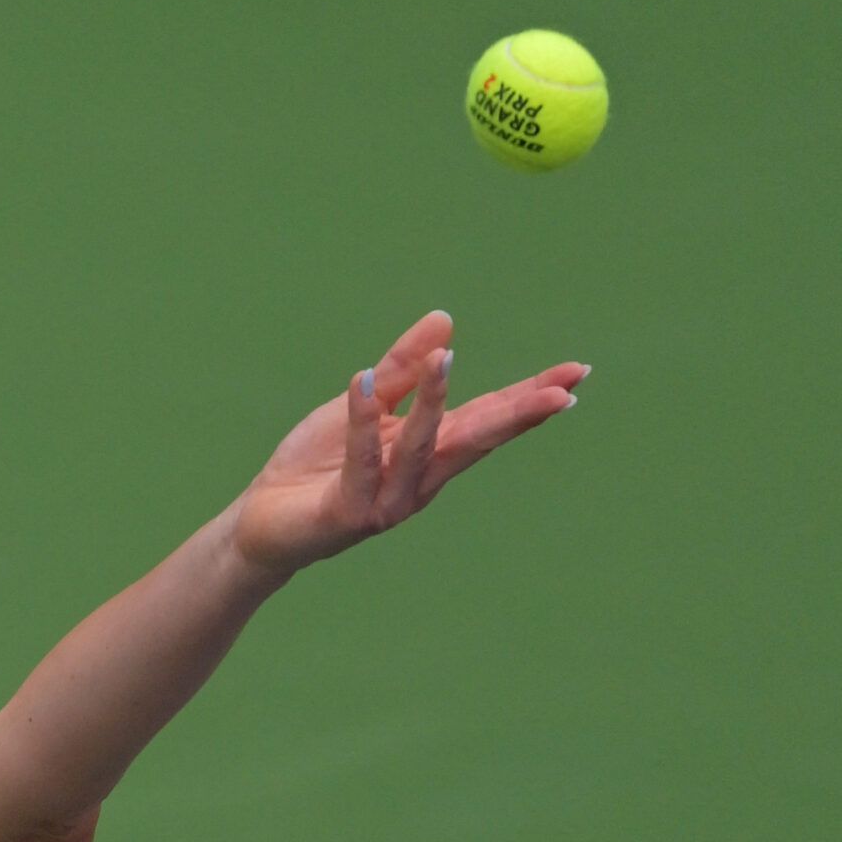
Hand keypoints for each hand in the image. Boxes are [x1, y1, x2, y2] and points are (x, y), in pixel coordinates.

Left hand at [232, 310, 587, 575]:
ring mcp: (388, 501)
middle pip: (476, 441)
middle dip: (518, 415)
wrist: (264, 521)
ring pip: (420, 450)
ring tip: (445, 360)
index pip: (487, 419)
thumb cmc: (319, 466)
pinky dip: (361, 425)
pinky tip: (361, 385)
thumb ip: (400, 369)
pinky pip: (360, 464)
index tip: (576, 373)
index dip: (530, 398)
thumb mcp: (364, 405)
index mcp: (430, 452)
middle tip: (563, 390)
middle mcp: (419, 480)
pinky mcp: (350, 514)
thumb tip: (444, 320)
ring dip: (433, 405)